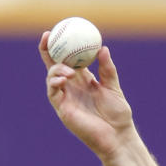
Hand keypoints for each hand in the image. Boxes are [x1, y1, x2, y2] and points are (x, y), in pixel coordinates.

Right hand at [39, 33, 133, 159]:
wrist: (118, 136)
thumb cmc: (118, 115)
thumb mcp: (114, 87)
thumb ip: (107, 69)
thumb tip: (103, 48)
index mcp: (83, 79)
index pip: (68, 58)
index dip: (61, 45)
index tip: (60, 29)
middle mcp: (71, 87)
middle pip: (53, 64)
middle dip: (47, 49)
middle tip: (48, 35)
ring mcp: (65, 98)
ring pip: (51, 77)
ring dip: (56, 69)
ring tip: (68, 70)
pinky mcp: (62, 110)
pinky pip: (53, 93)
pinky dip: (55, 82)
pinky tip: (63, 78)